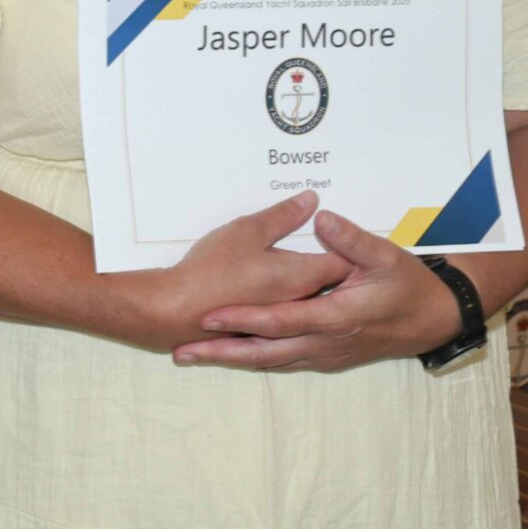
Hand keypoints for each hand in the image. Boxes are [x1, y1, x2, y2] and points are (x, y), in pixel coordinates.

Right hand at [136, 190, 350, 351]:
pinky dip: (294, 300)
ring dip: (317, 284)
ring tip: (312, 262)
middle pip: (333, 283)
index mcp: (302, 276)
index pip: (346, 262)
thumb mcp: (248, 231)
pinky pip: (290, 312)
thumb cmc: (214, 270)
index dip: (350, 246)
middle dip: (339, 263)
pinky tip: (281, 287)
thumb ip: (283, 216)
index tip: (351, 231)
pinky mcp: (264, 327)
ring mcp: (283, 319)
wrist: (176, 312)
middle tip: (339, 241)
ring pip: (312, 299)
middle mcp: (300, 302)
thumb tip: (311, 201)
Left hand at [173, 205, 463, 371]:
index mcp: (334, 317)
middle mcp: (324, 343)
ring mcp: (325, 354)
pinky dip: (254, 359)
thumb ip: (351, 239)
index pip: (278, 322)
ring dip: (231, 358)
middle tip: (180, 350)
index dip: (242, 319)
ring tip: (191, 354)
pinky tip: (233, 353)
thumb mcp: (386, 256)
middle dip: (220, 352)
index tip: (207, 316)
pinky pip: (282, 361)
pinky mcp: (326, 357)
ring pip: (270, 361)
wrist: (433, 321)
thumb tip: (321, 216)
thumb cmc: (410, 287)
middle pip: (263, 352)